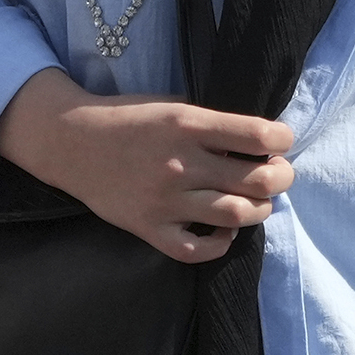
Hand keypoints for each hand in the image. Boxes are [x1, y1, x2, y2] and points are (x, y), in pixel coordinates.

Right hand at [0, 72, 294, 260]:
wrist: (71, 142)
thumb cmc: (128, 119)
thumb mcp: (172, 104)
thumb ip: (212, 123)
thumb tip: (260, 143)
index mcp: (188, 124)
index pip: (259, 135)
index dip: (283, 139)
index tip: (280, 142)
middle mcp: (180, 163)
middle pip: (258, 180)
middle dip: (281, 178)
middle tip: (278, 174)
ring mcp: (164, 200)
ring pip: (236, 215)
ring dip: (258, 209)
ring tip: (254, 201)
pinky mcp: (148, 228)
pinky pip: (196, 250)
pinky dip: (220, 244)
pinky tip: (222, 230)